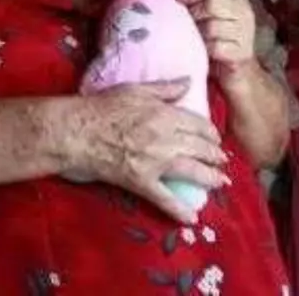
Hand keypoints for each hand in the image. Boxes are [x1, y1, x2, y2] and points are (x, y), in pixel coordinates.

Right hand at [61, 80, 228, 224]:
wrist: (75, 131)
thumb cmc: (101, 107)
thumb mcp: (135, 89)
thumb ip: (165, 88)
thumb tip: (188, 81)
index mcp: (165, 114)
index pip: (199, 125)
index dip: (212, 133)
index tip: (216, 138)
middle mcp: (166, 138)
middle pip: (201, 148)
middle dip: (216, 156)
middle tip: (223, 161)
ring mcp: (155, 162)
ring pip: (192, 172)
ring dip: (211, 178)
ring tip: (221, 182)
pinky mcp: (141, 181)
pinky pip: (165, 199)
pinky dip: (179, 210)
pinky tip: (192, 218)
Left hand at [181, 0, 256, 78]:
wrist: (235, 69)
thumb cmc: (217, 35)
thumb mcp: (210, 10)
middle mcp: (245, 11)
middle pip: (211, 5)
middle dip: (193, 13)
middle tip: (186, 21)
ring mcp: (246, 33)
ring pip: (212, 26)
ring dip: (198, 33)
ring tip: (196, 37)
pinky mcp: (242, 53)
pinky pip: (216, 46)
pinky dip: (205, 48)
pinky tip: (204, 50)